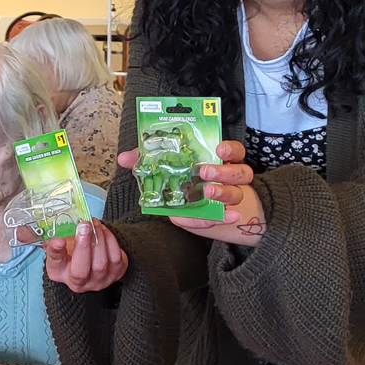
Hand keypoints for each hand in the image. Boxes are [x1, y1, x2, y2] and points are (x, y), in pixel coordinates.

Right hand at [39, 219, 128, 292]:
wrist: (93, 258)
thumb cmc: (72, 250)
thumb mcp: (56, 244)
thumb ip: (42, 236)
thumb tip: (21, 232)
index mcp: (58, 273)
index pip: (55, 263)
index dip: (56, 252)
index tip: (58, 240)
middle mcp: (78, 282)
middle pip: (80, 270)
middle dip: (83, 246)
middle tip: (83, 225)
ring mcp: (99, 281)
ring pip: (101, 263)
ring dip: (98, 239)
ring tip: (93, 223)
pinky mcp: (116, 274)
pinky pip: (116, 258)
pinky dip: (110, 241)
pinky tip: (103, 230)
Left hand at [120, 141, 264, 244]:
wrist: (196, 210)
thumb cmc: (183, 181)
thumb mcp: (166, 168)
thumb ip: (147, 160)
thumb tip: (124, 158)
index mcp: (217, 160)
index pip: (234, 150)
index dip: (230, 148)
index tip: (218, 148)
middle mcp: (228, 177)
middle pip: (239, 171)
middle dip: (223, 170)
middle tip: (204, 171)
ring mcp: (228, 196)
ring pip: (237, 193)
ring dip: (224, 192)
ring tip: (208, 191)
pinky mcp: (222, 215)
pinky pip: (226, 216)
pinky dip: (226, 217)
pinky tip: (229, 216)